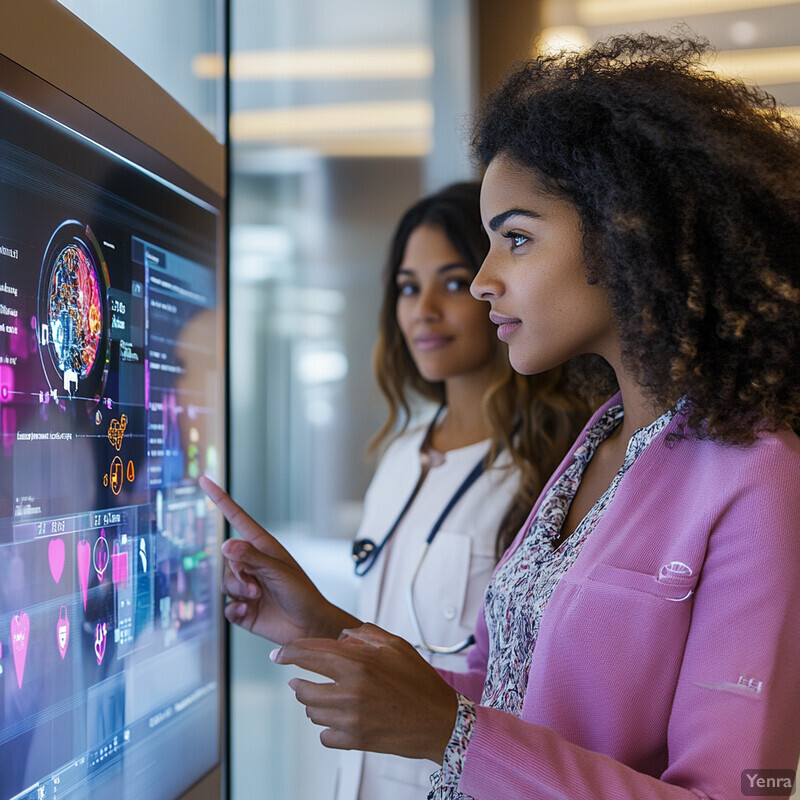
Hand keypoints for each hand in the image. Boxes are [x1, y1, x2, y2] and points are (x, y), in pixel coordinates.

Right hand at [200, 476, 358, 643]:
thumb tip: (226, 544)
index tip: (205, 480)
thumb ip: (252, 558)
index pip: (237, 518)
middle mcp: (252, 564)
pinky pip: (226, 606)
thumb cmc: (302, 594)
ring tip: (257, 598)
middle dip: (238, 574)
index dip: (220, 500)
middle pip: (227, 559)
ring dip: (239, 591)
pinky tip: (248, 612)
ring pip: (225, 582)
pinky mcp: (242, 608)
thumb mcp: (278, 571)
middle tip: (257, 587)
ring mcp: (246, 586)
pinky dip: (235, 610)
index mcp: (263, 547)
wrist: (308, 626)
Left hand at [275, 623, 458, 762]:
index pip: (309, 654)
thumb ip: (365, 635)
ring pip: (312, 712)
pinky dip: (327, 727)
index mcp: (358, 663)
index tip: (277, 655)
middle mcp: (350, 690)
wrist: (439, 722)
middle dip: (299, 683)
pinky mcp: (355, 740)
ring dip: (315, 703)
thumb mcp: (396, 645)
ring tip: (330, 698)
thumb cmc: (419, 680)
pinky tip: (340, 719)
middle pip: (302, 688)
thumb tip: (340, 636)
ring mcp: (351, 719)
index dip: (288, 653)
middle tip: (302, 681)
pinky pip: (324, 735)